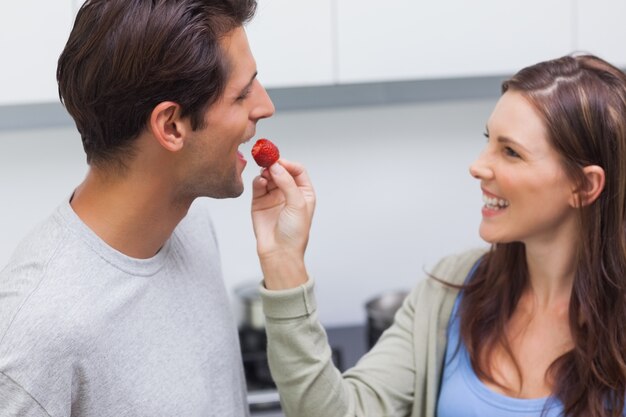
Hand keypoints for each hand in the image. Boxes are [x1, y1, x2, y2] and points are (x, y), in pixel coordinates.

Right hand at [251, 159, 315, 289]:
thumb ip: (287, 183)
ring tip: (265, 175)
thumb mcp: (297, 204)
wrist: (278, 252)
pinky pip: (258, 185)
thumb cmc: (294, 233)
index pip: (297, 170)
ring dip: (266, 172)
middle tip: (268, 162)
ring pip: (269, 176)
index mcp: (304, 192)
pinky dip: (258, 181)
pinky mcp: (259, 202)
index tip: (279, 161)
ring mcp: (273, 196)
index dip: (288, 163)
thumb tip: (276, 166)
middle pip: (282, 170)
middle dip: (275, 165)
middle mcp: (289, 192)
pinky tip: (260, 183)